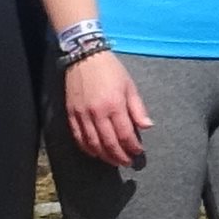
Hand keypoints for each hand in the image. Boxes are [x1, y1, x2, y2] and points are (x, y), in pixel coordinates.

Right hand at [64, 51, 152, 168]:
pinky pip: (78, 137)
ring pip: (93, 143)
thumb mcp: (130, 86)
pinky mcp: (71, 114)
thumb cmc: (111, 70)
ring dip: (104, 156)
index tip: (138, 152)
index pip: (125, 134)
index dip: (132, 147)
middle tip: (127, 162)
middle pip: (109, 143)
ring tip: (113, 161)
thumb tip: (146, 127)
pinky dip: (87, 148)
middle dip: (120, 156)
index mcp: (114, 105)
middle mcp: (97, 113)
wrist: (84, 56)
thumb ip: (138, 109)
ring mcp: (82, 115)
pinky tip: (95, 153)